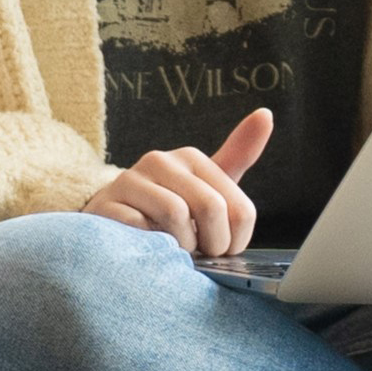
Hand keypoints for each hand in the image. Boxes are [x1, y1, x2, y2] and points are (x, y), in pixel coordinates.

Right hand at [82, 108, 272, 255]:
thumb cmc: (165, 208)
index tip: (223, 250)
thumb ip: (237, 156)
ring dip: (180, 247)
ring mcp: (130, 180)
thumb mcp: (205, 187)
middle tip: (200, 255)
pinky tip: (147, 246)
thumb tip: (265, 114)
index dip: (236, 241)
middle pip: (211, 208)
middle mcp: (161, 160)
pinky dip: (150, 245)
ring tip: (173, 250)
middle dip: (211, 245)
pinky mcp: (106, 204)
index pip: (239, 209)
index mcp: (192, 158)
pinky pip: (141, 227)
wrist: (109, 221)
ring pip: (176, 215)